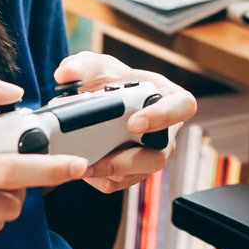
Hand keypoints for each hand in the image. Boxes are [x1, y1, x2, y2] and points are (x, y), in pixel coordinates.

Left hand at [52, 51, 198, 194]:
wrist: (96, 101)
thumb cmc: (107, 79)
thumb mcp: (94, 65)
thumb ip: (80, 65)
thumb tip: (65, 74)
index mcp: (166, 96)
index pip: (183, 106)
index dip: (164, 117)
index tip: (133, 123)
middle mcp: (165, 130)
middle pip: (161, 154)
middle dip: (130, 159)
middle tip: (101, 157)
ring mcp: (150, 153)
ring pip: (139, 173)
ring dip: (110, 171)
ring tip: (83, 164)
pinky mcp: (131, 171)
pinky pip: (119, 182)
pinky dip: (99, 177)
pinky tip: (82, 166)